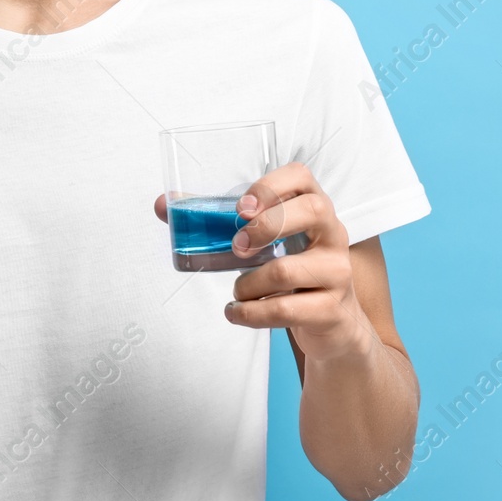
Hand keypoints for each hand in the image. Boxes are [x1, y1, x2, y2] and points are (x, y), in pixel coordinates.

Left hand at [153, 162, 374, 364]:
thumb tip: (163, 204)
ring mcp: (338, 272)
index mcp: (314, 207)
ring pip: (287, 270)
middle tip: (236, 248)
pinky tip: (238, 312)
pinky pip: (286, 310)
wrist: (333, 324)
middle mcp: (333, 234)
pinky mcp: (333, 309)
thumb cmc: (290, 271)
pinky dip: (251, 314)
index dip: (271, 185)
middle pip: (311, 211)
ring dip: (247, 284)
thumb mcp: (261, 243)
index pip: (302, 176)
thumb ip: (216, 223)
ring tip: (238, 291)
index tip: (241, 208)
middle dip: (265, 227)